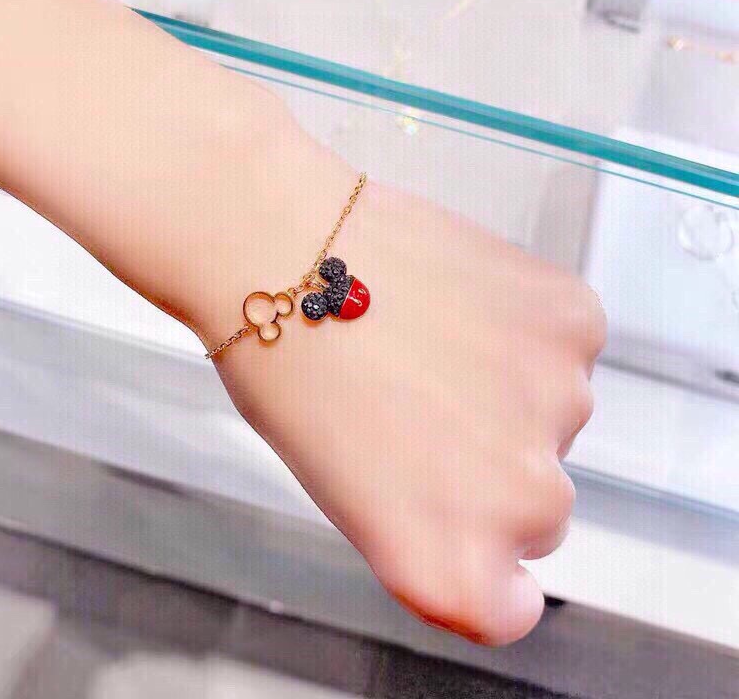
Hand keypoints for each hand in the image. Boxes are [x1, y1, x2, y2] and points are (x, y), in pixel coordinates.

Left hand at [204, 145, 605, 645]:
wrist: (278, 249)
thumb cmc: (288, 370)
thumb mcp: (350, 491)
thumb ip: (434, 524)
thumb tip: (493, 498)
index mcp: (450, 566)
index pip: (510, 606)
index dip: (489, 563)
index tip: (468, 524)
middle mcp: (522, 504)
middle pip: (540, 509)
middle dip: (493, 466)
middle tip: (427, 405)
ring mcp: (560, 408)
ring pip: (558, 417)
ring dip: (513, 389)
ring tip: (434, 341)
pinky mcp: (575, 322)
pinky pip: (570, 342)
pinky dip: (529, 326)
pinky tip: (464, 301)